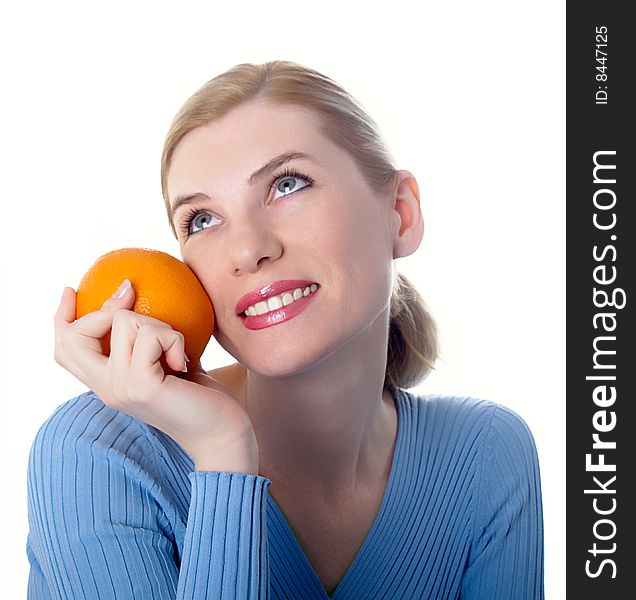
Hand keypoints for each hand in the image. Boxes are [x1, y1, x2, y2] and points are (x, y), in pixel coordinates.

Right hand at [54, 281, 258, 473]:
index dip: (62, 317)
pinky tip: (184, 364)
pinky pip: (152, 334)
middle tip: (136, 305)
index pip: (65, 349)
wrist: (222, 430)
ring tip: (176, 352)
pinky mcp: (141, 385)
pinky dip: (174, 339)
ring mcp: (119, 388)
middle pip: (76, 335)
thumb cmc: (200, 392)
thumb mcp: (168, 358)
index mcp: (107, 382)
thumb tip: (141, 293)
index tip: (73, 289)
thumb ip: (150, 337)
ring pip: (124, 322)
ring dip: (161, 326)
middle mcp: (105, 388)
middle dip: (107, 310)